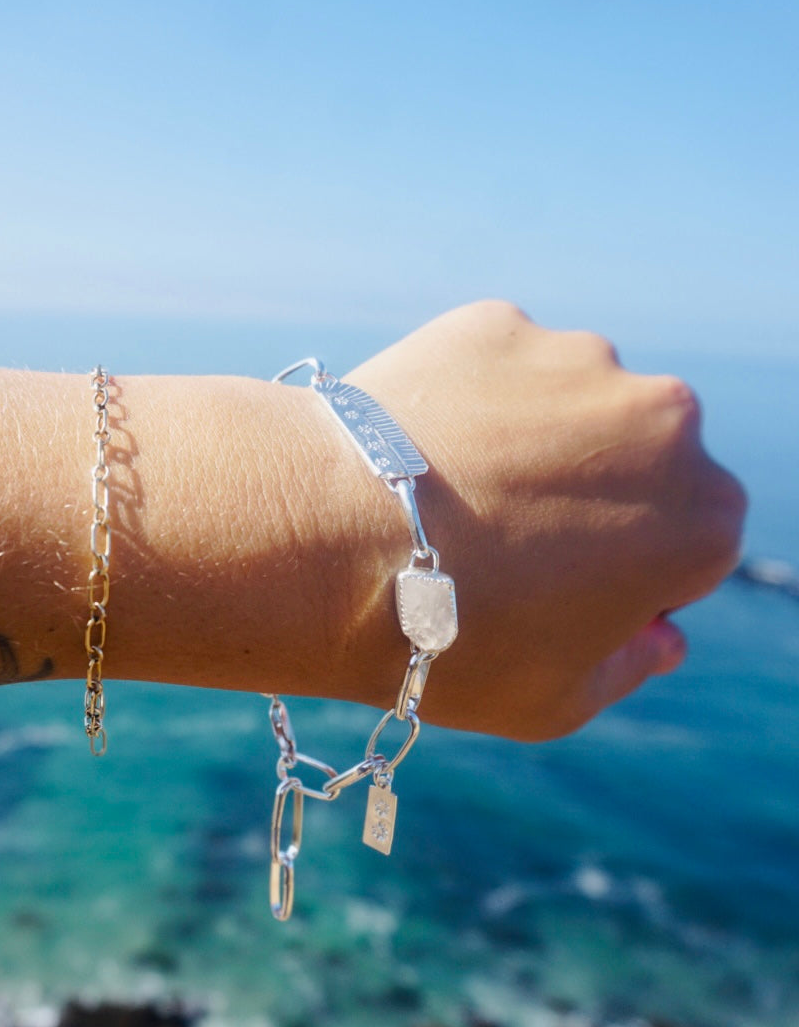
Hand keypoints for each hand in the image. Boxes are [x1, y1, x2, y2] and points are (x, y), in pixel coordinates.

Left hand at [346, 301, 746, 739]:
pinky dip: (471, 403)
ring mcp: (579, 360)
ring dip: (536, 443)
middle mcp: (666, 421)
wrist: (324, 544)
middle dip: (597, 499)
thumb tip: (659, 636)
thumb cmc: (445, 643)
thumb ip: (631, 667)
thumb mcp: (556, 702)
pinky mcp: (498, 325)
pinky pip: (498, 370)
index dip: (631, 580)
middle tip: (505, 549)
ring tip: (449, 500)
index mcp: (702, 520)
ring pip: (574, 407)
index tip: (562, 600)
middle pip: (646, 464)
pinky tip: (418, 456)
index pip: (694, 549)